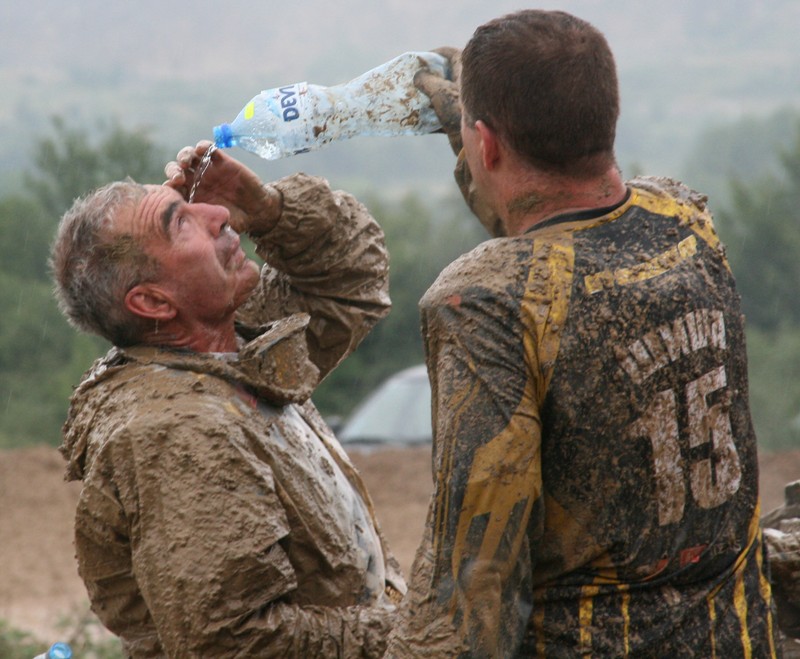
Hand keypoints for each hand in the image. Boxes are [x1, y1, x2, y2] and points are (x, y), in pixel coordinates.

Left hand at [163, 141, 281, 234]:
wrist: (256, 212)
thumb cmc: (236, 222)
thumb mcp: (217, 225)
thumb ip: (202, 223)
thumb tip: (188, 230)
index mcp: (189, 196)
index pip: (171, 188)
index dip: (168, 187)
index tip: (170, 190)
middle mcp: (195, 181)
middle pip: (175, 169)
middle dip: (173, 170)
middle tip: (178, 177)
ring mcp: (207, 170)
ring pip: (188, 156)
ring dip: (184, 156)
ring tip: (187, 161)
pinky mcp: (221, 161)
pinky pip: (208, 149)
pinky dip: (203, 146)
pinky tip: (202, 150)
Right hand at [415, 47, 462, 154]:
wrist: (478, 145)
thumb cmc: (461, 112)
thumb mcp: (441, 92)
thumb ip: (427, 80)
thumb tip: (418, 75)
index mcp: (467, 70)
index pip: (449, 54)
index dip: (432, 56)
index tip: (417, 61)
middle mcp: (468, 84)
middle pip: (445, 75)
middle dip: (428, 77)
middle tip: (412, 79)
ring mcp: (464, 103)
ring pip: (443, 94)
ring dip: (427, 96)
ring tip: (412, 97)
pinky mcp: (461, 120)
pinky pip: (443, 112)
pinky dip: (431, 113)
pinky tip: (418, 117)